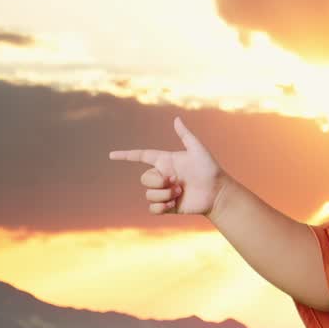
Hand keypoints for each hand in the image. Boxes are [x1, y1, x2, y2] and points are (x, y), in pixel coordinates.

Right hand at [108, 116, 224, 215]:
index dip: (126, 155)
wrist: (217, 192)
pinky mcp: (167, 206)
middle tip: (177, 182)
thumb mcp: (197, 150)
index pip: (141, 156)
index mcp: (165, 161)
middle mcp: (162, 176)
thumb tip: (176, 119)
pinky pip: (152, 208)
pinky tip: (175, 203)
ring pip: (148, 194)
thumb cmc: (209, 169)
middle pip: (144, 179)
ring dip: (164, 194)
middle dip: (158, 181)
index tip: (111, 155)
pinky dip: (161, 206)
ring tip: (180, 192)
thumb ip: (185, 135)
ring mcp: (164, 191)